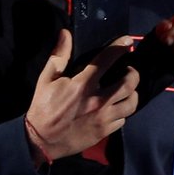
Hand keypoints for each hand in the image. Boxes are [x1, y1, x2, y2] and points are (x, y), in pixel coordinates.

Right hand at [25, 30, 139, 160]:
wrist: (40, 140)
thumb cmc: (43, 107)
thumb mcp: (47, 79)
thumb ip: (59, 56)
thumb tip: (65, 34)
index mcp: (83, 84)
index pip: (107, 59)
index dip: (120, 47)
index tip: (128, 41)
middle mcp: (98, 100)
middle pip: (129, 83)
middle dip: (133, 73)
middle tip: (128, 70)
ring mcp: (103, 118)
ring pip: (131, 103)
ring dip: (132, 93)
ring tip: (126, 89)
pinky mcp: (104, 132)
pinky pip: (123, 119)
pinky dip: (122, 111)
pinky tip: (116, 107)